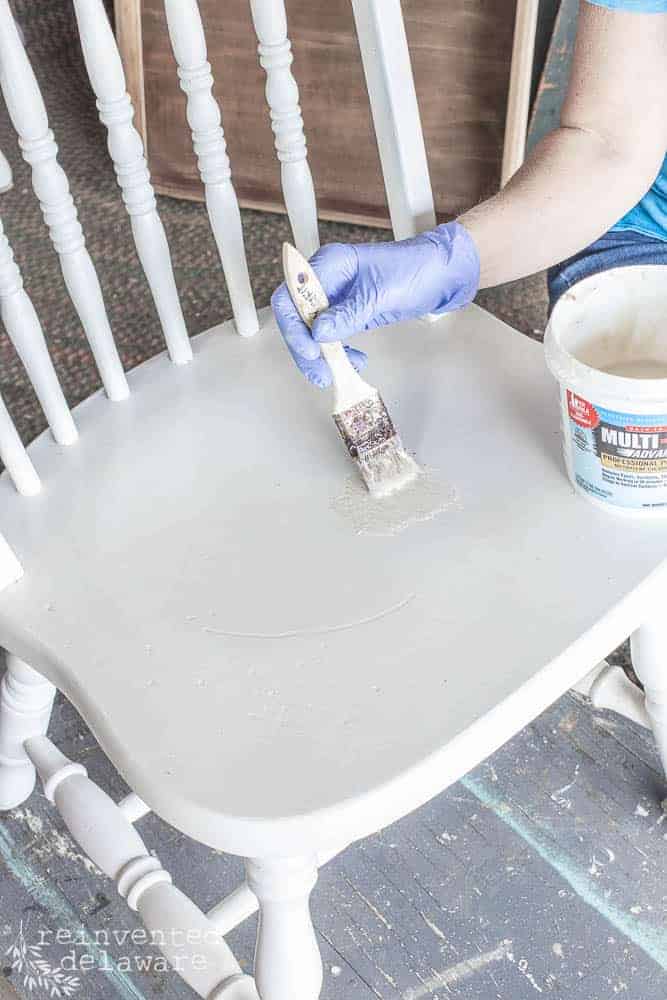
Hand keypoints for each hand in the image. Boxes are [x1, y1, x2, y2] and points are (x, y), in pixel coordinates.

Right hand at [271, 221, 479, 386]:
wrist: (443, 274)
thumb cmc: (417, 271)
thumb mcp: (381, 295)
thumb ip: (347, 314)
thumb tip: (319, 333)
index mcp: (331, 264)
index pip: (293, 295)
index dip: (295, 325)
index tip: (310, 349)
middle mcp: (329, 279)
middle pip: (297, 317)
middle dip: (305, 347)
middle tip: (319, 370)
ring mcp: (338, 297)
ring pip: (311, 331)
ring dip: (320, 356)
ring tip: (334, 373)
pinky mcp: (349, 312)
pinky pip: (331, 336)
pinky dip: (337, 353)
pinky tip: (352, 361)